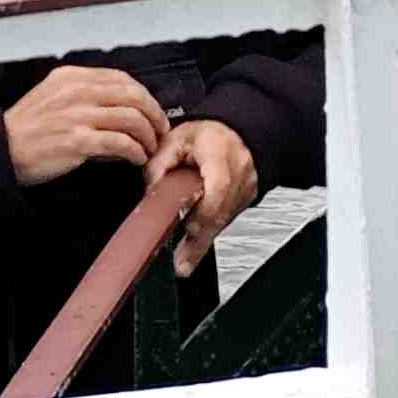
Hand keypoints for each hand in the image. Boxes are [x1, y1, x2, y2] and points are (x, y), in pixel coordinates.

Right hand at [0, 65, 171, 186]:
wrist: (0, 150)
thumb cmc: (25, 129)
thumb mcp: (51, 98)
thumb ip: (84, 97)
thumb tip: (119, 112)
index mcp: (71, 77)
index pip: (122, 79)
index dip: (145, 96)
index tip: (152, 112)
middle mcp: (77, 91)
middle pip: (134, 96)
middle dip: (155, 115)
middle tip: (160, 131)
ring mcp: (78, 116)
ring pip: (133, 119)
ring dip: (149, 137)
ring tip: (148, 149)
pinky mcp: (79, 141)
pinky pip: (122, 144)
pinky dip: (135, 153)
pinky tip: (136, 159)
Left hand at [166, 119, 259, 273]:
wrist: (236, 133)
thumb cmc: (207, 135)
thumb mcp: (175, 138)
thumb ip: (159, 163)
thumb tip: (150, 189)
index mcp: (220, 153)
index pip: (218, 186)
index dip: (203, 210)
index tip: (187, 228)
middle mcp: (239, 173)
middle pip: (221, 212)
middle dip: (198, 239)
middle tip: (181, 263)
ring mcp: (246, 189)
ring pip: (224, 221)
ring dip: (202, 242)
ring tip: (183, 264)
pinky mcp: (245, 201)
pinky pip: (226, 220)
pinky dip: (208, 234)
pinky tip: (192, 253)